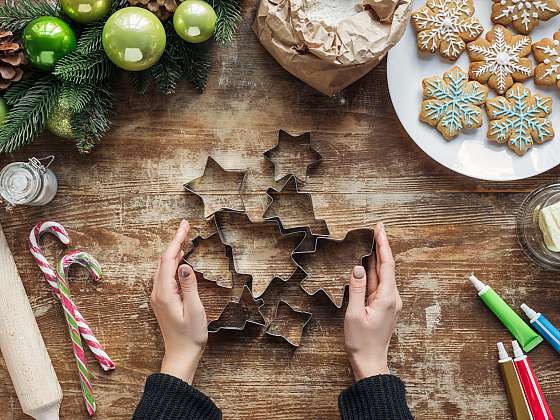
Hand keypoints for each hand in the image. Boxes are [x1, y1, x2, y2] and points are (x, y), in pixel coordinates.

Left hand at [150, 220, 207, 383]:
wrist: (181, 354)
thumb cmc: (191, 335)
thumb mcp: (195, 310)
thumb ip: (189, 286)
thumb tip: (185, 264)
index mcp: (165, 293)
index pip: (169, 260)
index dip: (176, 240)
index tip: (184, 225)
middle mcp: (157, 292)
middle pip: (164, 260)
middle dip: (174, 241)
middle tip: (186, 226)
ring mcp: (158, 296)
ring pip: (163, 266)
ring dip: (173, 250)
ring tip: (184, 237)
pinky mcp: (162, 299)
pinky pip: (165, 274)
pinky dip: (173, 262)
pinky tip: (180, 258)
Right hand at [344, 223, 401, 380]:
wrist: (370, 362)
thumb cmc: (361, 342)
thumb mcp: (354, 314)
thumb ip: (356, 289)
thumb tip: (358, 267)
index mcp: (387, 297)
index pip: (386, 264)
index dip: (383, 244)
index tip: (380, 229)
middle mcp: (392, 297)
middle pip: (386, 267)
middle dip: (380, 247)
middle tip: (375, 229)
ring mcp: (389, 302)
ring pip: (382, 275)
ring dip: (375, 259)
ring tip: (369, 241)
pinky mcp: (384, 307)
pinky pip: (378, 285)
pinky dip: (372, 272)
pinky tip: (366, 265)